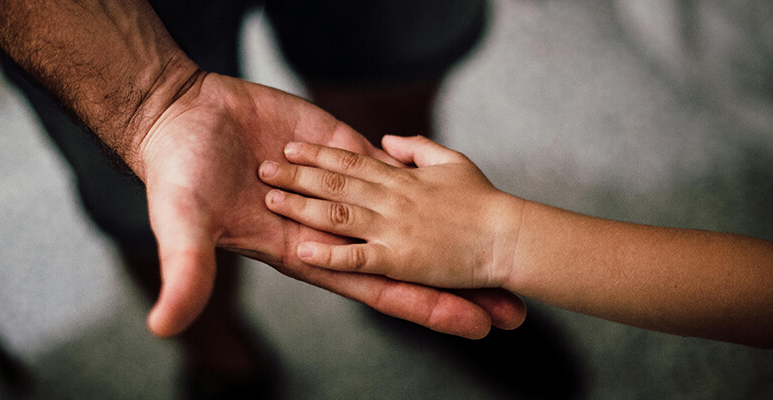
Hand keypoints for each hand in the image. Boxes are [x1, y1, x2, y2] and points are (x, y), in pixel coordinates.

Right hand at [134, 74, 525, 337]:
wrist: (181, 117)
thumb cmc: (178, 177)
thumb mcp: (183, 227)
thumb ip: (185, 274)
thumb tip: (165, 327)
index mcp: (306, 253)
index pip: (379, 288)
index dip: (426, 308)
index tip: (474, 326)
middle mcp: (332, 228)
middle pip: (408, 262)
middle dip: (455, 286)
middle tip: (511, 309)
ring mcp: (341, 188)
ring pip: (409, 215)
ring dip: (451, 233)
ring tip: (500, 248)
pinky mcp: (340, 147)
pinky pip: (390, 166)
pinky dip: (423, 176)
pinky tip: (461, 188)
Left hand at [258, 135, 526, 288]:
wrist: (509, 237)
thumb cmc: (485, 201)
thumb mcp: (452, 161)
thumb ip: (417, 148)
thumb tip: (387, 141)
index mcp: (402, 178)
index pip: (351, 161)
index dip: (318, 154)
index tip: (291, 147)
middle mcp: (391, 200)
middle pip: (335, 183)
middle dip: (297, 175)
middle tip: (263, 168)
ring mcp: (393, 230)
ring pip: (337, 214)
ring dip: (301, 206)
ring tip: (270, 200)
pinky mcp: (399, 260)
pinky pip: (357, 258)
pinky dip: (329, 254)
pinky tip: (302, 250)